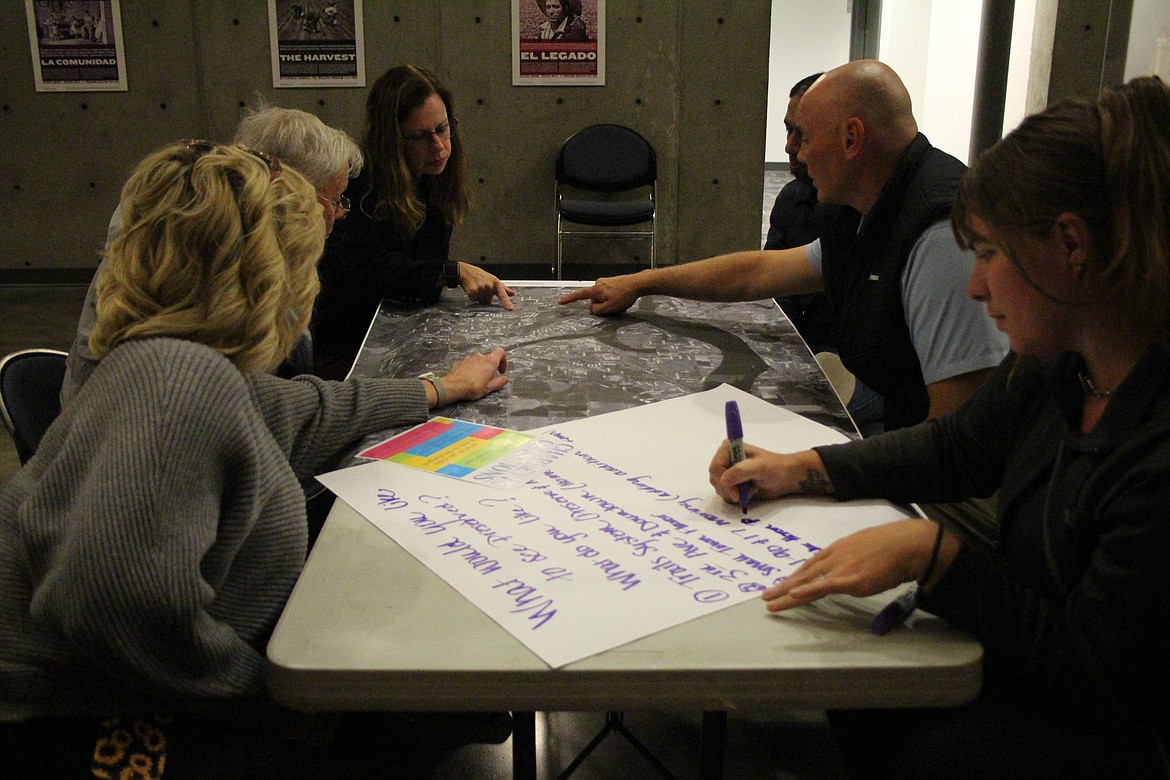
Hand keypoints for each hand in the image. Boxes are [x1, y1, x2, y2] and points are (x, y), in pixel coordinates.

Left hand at [440, 347, 508, 401]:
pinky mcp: (460, 362)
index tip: (500, 371)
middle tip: (488, 378)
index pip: (500, 352)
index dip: (503, 360)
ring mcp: (468, 358)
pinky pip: (469, 364)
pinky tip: (467, 378)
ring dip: (480, 368)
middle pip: (488, 358)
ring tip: (476, 379)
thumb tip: (505, 379)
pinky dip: (471, 369)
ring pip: (478, 361)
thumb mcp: (489, 388)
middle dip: (490, 367)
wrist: (453, 386)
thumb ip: (499, 382)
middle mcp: (479, 356)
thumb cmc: (473, 387)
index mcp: (489, 361)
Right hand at [459, 263, 515, 309]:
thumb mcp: (493, 279)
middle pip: (488, 301)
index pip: (503, 295)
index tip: (511, 309)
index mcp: (496, 283)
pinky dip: (472, 296)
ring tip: (476, 287)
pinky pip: (474, 299)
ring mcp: (481, 288)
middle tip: (481, 288)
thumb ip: (503, 288)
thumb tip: (513, 293)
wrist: (466, 271)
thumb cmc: (480, 275)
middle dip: (485, 296)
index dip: (507, 302)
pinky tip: (471, 289)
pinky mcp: (473, 291)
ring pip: (481, 300)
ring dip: (478, 296)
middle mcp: (489, 286)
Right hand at [557, 275, 639, 314]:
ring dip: (608, 302)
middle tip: (614, 306)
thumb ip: (597, 310)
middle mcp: (598, 283)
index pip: (579, 295)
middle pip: (593, 299)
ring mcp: (605, 282)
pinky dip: (612, 299)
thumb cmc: (624, 295)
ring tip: (620, 302)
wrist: (637, 283)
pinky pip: (607, 294)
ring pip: (601, 297)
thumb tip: (592, 308)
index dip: (569, 299)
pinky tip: (621, 298)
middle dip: (601, 305)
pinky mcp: (611, 282)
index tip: (560, 302)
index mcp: (596, 290)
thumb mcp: (609, 308)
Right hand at [708, 445, 832, 505]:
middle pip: (715, 479)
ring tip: (750, 489)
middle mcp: (725, 459)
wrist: (785, 478)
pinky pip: (725, 494)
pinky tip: (749, 492)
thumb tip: (723, 480)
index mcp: (728, 449)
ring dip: (734, 494)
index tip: (736, 494)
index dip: (723, 481)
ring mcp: (728, 472)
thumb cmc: (774, 468)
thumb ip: (741, 471)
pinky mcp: (732, 483)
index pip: (715, 467)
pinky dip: (736, 497)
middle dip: (728, 489)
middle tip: (743, 494)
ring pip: (719, 488)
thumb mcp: (759, 467)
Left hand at [760, 519, 944, 612]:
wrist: (908, 544)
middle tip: (765, 596)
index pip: (811, 564)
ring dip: (787, 593)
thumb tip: (852, 567)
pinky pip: (824, 586)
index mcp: (838, 549)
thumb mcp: (865, 547)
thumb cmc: (893, 545)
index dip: (796, 576)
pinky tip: (793, 595)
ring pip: (808, 582)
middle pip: (804, 574)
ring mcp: (842, 568)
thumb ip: (854, 558)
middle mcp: (835, 557)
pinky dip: (807, 591)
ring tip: (771, 602)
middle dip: (783, 585)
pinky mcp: (852, 580)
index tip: (783, 584)